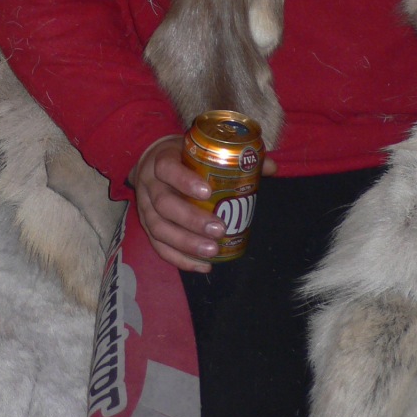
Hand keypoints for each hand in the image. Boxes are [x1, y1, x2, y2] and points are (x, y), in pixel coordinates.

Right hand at [132, 135, 274, 272]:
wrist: (150, 162)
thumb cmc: (183, 157)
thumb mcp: (200, 150)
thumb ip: (235, 157)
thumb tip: (272, 168)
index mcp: (162, 160)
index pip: (168, 169)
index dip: (185, 181)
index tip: (208, 192)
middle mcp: (149, 185)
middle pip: (164, 205)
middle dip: (191, 220)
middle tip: (219, 229)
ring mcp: (144, 208)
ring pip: (159, 229)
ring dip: (186, 244)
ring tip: (212, 251)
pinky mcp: (146, 227)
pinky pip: (159, 247)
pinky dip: (180, 259)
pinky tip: (202, 265)